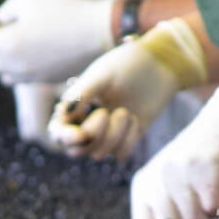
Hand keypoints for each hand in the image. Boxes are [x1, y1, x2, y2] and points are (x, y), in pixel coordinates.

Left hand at [0, 0, 113, 84]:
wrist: (99, 32)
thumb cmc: (64, 10)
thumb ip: (7, 11)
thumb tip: (2, 23)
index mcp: (7, 45)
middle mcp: (16, 67)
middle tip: (1, 28)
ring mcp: (32, 77)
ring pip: (5, 75)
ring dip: (5, 59)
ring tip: (17, 40)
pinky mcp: (47, 80)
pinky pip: (24, 78)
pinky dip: (22, 66)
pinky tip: (34, 49)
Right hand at [48, 18, 207, 160]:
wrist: (160, 66)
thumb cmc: (128, 65)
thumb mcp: (103, 75)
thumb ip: (81, 94)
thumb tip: (62, 115)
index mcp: (74, 107)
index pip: (58, 133)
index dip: (66, 138)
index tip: (81, 134)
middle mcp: (86, 124)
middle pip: (78, 150)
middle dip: (94, 134)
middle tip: (106, 113)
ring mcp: (106, 135)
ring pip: (101, 153)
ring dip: (115, 133)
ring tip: (126, 111)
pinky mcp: (125, 141)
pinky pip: (120, 153)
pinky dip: (129, 137)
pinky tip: (136, 119)